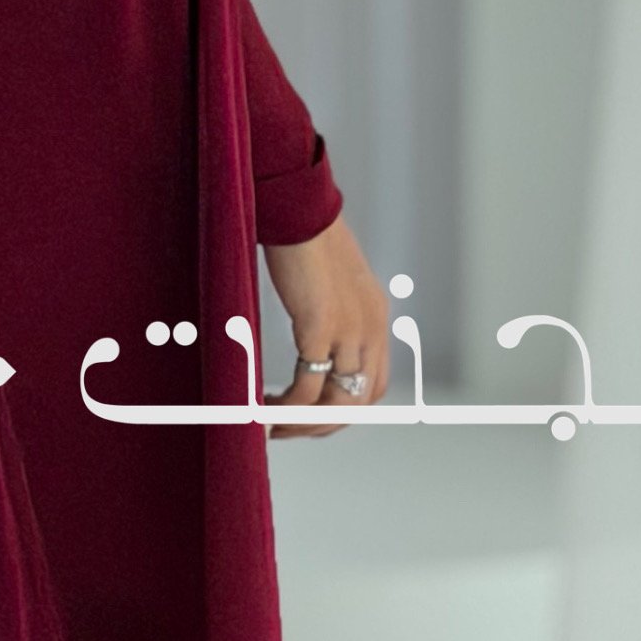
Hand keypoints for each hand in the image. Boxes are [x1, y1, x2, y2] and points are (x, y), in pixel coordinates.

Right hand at [262, 215, 391, 440]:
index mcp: (375, 319)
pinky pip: (307, 387)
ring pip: (336, 403)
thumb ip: (329, 311)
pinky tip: (265, 406)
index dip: (342, 410)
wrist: (297, 208)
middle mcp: (371, 330)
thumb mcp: (330, 283)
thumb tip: (310, 332)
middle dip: (321, 426)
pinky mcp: (321, 326)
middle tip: (286, 432)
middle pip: (357, 404)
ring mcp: (350, 330)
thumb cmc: (304, 238)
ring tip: (271, 426)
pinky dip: (287, 407)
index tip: (307, 416)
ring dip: (303, 424)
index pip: (373, 386)